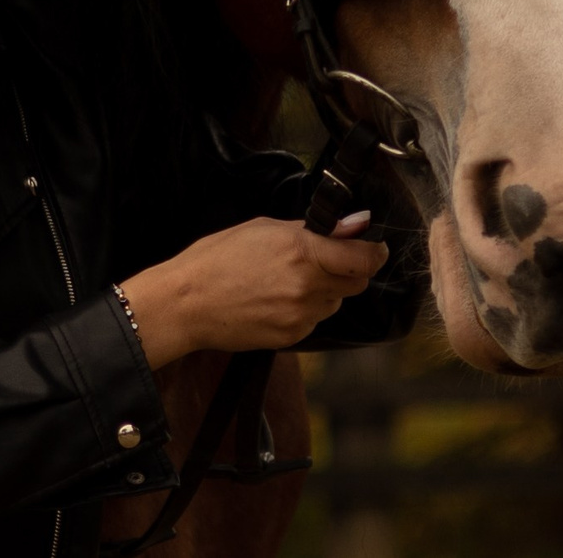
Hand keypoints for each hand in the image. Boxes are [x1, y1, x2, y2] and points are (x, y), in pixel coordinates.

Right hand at [117, 213, 388, 371]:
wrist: (187, 303)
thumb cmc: (218, 259)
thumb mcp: (265, 227)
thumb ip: (314, 229)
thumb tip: (354, 226)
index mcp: (303, 252)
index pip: (365, 258)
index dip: (375, 252)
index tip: (373, 247)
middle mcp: (308, 286)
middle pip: (357, 282)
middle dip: (349, 269)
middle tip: (325, 259)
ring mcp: (301, 316)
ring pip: (336, 302)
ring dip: (325, 290)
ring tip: (289, 279)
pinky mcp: (292, 337)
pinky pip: (315, 320)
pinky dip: (306, 309)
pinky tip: (278, 298)